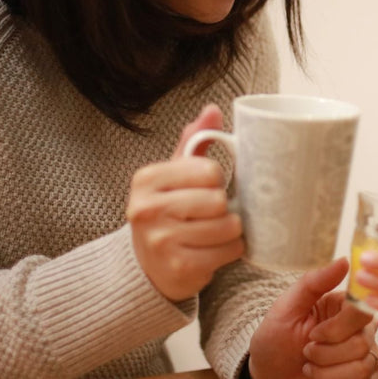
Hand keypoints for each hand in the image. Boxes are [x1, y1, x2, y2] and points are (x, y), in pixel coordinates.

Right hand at [126, 104, 243, 300]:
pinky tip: (214, 250)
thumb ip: (193, 141)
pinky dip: (231, 250)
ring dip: (231, 229)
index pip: (209, 170)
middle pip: (219, 200)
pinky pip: (230, 251)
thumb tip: (212, 110)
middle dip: (224, 207)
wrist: (147, 266)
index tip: (205, 188)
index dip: (216, 179)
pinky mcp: (179, 268)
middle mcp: (147, 210)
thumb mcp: (173, 175)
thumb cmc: (168, 212)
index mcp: (146, 179)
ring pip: (229, 226)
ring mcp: (161, 242)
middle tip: (210, 213)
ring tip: (214, 231)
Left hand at [249, 257, 377, 378]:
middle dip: (326, 353)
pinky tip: (320, 377)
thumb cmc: (275, 340)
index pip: (361, 310)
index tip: (313, 335)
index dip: (336, 328)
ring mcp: (365, 353)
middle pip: (362, 341)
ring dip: (326, 371)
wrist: (269, 374)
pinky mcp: (365, 375)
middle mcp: (360, 327)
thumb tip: (345, 260)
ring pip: (362, 365)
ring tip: (310, 365)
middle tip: (306, 350)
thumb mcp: (286, 308)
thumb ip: (314, 282)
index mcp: (344, 305)